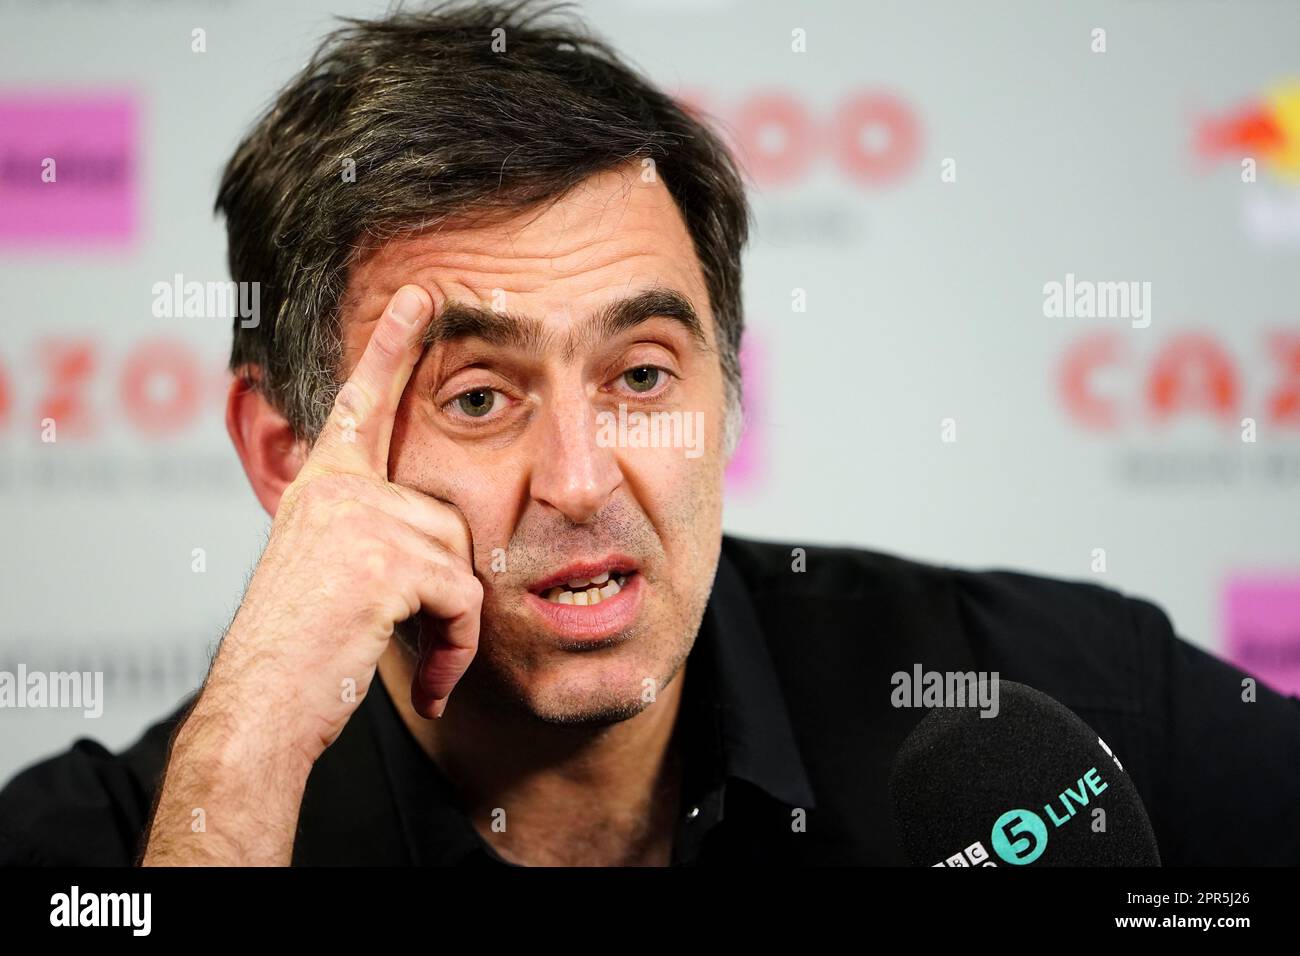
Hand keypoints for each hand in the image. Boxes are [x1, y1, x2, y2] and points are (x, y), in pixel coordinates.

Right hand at [143, 284, 480, 864]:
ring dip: (450, 626)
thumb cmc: (297, 650)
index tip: (421, 293)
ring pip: (460, 562)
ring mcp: (359, 519)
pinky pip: (462, 599)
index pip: (361, 402)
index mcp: (322, 485)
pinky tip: (433, 681)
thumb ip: (370, 532)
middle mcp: (337, 489)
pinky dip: (457, 649)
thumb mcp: (326, 571)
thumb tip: (435, 532)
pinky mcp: (383, 560)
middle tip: (411, 636)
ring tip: (415, 660)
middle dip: (445, 588)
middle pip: (448, 518)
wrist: (261, 707)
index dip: (393, 344)